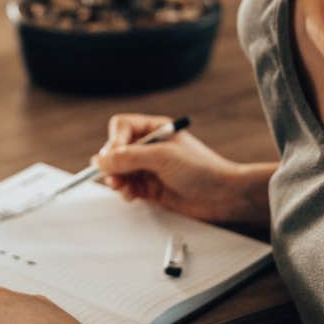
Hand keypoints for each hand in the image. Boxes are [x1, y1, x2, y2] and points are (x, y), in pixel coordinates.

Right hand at [91, 113, 243, 221]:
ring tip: (124, 189)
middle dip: (113, 164)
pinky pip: (128, 186)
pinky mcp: (150, 187)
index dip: (114, 141)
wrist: (222, 195)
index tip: (114, 158)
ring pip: (119, 170)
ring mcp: (149, 167)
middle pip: (116, 150)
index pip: (122, 127)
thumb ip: (130, 157)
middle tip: (115, 178)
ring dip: (117, 180)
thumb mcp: (163, 157)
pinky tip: (132, 196)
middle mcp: (150, 146)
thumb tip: (100, 160)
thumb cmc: (202, 169)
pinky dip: (125, 191)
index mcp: (155, 129)